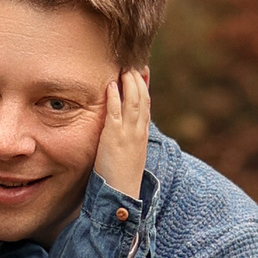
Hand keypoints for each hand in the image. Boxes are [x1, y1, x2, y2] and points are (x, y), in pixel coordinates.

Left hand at [94, 67, 151, 203]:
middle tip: (131, 64)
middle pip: (142, 98)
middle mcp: (139, 130)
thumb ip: (129, 138)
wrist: (124, 193)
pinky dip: (115, 97)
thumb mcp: (130, 152)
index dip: (145, 85)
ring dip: (128, 83)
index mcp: (143, 133)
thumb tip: (122, 129)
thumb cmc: (123, 175)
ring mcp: (128, 133)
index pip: (147, 103)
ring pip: (133, 101)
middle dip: (137, 80)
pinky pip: (116, 113)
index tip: (142, 70)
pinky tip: (111, 86)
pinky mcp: (114, 137)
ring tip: (123, 69)